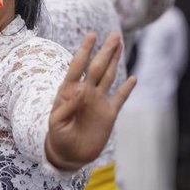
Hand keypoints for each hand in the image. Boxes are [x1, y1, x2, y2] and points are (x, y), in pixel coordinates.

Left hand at [45, 33, 136, 169]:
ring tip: (120, 45)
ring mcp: (98, 101)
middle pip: (97, 67)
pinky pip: (120, 98)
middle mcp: (86, 92)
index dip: (85, 51)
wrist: (69, 153)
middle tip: (114, 35)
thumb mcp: (56, 123)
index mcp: (70, 91)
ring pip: (109, 76)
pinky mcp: (109, 114)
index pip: (78, 66)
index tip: (92, 35)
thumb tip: (79, 91)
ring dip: (114, 61)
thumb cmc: (58, 136)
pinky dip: (127, 89)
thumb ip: (66, 107)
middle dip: (105, 51)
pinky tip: (134, 78)